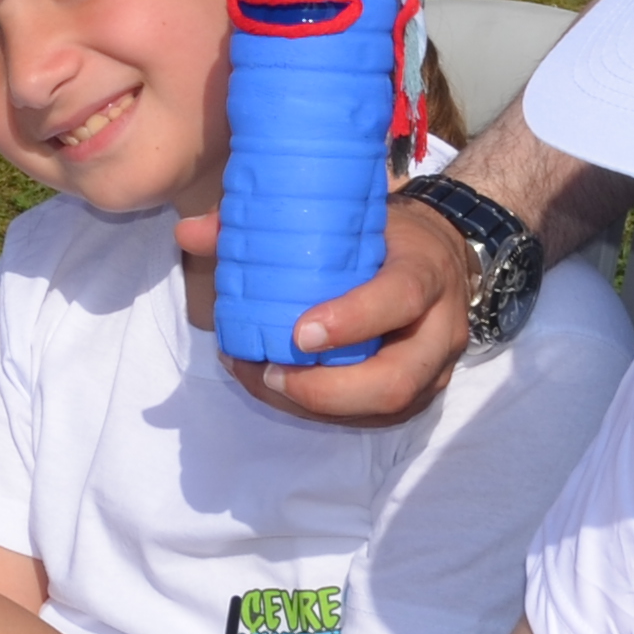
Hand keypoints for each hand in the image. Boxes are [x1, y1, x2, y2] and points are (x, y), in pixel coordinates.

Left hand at [195, 195, 464, 428]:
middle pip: (396, 381)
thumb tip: (191, 232)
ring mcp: (434, 371)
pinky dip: (321, 410)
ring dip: (315, 406)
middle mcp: (440, 330)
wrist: (442, 255)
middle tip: (269, 371)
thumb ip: (272, 221)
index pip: (401, 298)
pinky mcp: (419, 396)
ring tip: (261, 381)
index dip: (352, 320)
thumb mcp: (349, 215)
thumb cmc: (386, 234)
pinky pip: (374, 418)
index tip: (298, 333)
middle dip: (325, 389)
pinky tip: (278, 390)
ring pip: (385, 409)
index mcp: (426, 271)